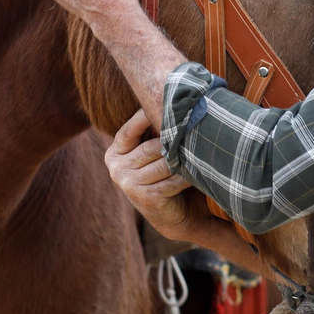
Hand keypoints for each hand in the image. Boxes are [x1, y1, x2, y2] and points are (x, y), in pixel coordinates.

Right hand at [104, 110, 204, 240]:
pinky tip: (196, 173)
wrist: (173, 215)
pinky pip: (172, 179)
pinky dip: (186, 175)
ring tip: (199, 150)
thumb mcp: (152, 151)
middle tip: (195, 129)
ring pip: (163, 163)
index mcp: (115, 152)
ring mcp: (128, 184)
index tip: (169, 104)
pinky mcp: (145, 198)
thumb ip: (152, 131)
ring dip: (183, 159)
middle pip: (151, 147)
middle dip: (174, 141)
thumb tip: (168, 99)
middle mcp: (116, 168)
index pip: (130, 130)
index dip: (147, 116)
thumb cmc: (165, 175)